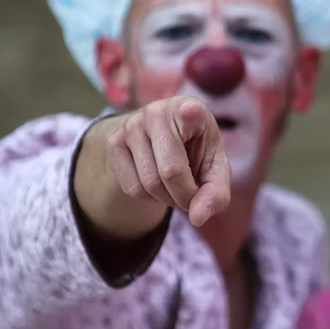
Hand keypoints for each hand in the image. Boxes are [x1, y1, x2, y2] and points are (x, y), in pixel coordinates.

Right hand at [105, 95, 230, 227]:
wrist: (162, 139)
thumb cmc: (196, 151)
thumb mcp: (215, 169)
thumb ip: (216, 194)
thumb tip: (198, 218)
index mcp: (192, 109)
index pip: (190, 111)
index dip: (190, 113)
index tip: (191, 111)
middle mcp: (158, 112)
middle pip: (171, 171)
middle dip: (184, 196)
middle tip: (191, 196)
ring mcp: (132, 126)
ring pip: (149, 184)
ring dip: (167, 199)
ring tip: (175, 188)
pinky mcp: (113, 142)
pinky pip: (132, 188)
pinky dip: (149, 198)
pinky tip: (157, 185)